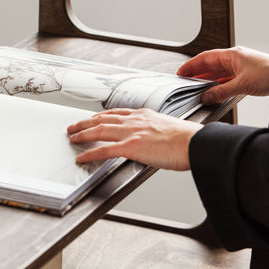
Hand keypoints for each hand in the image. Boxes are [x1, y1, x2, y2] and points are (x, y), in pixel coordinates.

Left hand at [67, 108, 202, 170]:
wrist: (195, 142)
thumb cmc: (188, 138)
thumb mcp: (168, 127)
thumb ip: (156, 131)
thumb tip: (154, 139)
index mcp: (144, 115)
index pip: (116, 113)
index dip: (101, 116)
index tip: (93, 118)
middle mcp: (135, 120)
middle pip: (102, 119)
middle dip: (85, 122)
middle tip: (74, 126)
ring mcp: (131, 132)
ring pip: (99, 130)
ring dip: (82, 134)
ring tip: (72, 137)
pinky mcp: (131, 146)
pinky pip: (104, 150)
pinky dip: (90, 153)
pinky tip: (82, 156)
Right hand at [177, 46, 268, 104]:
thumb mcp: (242, 85)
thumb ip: (221, 92)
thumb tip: (206, 97)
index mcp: (232, 55)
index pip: (205, 58)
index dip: (191, 65)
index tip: (181, 72)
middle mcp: (235, 58)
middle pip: (210, 64)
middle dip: (197, 72)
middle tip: (185, 81)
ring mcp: (240, 66)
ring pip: (218, 72)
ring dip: (208, 79)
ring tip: (197, 87)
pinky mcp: (246, 74)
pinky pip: (226, 78)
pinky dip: (218, 84)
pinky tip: (214, 90)